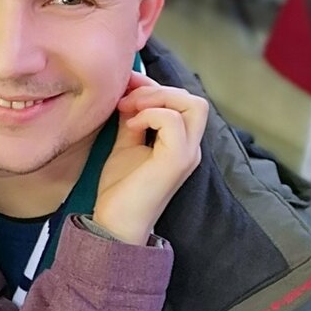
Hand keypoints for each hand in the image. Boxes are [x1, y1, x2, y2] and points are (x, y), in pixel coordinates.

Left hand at [92, 72, 207, 244]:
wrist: (115, 223)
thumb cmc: (121, 187)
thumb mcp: (126, 142)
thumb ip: (132, 117)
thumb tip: (129, 89)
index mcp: (181, 143)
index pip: (183, 101)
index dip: (154, 87)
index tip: (124, 89)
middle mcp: (190, 147)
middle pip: (195, 100)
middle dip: (158, 90)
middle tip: (127, 101)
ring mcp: (187, 154)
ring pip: (193, 105)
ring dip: (155, 99)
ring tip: (128, 110)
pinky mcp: (176, 161)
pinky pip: (173, 121)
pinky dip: (150, 115)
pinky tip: (131, 127)